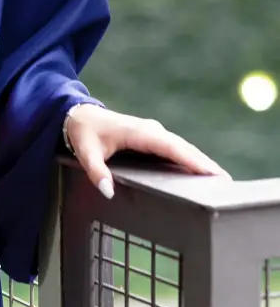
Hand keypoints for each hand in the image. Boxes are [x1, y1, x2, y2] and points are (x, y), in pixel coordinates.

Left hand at [65, 104, 229, 198]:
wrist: (79, 115)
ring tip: (220, 180)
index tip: (210, 173)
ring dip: (200, 161)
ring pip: (182, 148)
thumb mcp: (85, 152)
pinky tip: (200, 172)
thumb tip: (108, 192)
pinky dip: (190, 159)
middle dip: (204, 164)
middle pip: (183, 148)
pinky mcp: (153, 139)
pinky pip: (175, 149)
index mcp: (139, 133)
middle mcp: (151, 131)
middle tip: (226, 183)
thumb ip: (96, 171)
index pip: (170, 147)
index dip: (191, 160)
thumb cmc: (84, 133)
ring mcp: (154, 133)